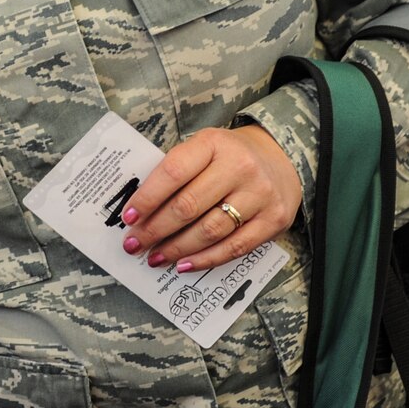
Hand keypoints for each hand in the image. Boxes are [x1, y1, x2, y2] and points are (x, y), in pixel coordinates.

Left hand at [120, 125, 301, 272]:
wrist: (280, 157)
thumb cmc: (229, 156)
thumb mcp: (203, 148)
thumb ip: (176, 172)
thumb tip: (140, 211)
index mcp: (214, 143)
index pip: (173, 172)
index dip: (147, 198)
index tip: (128, 217)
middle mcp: (240, 166)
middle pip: (188, 206)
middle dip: (155, 229)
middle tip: (134, 244)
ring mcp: (260, 194)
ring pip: (209, 231)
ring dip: (177, 248)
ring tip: (156, 257)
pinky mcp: (273, 219)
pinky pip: (234, 247)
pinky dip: (205, 259)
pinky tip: (184, 264)